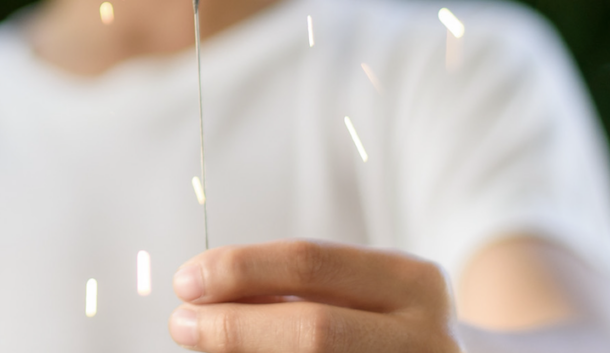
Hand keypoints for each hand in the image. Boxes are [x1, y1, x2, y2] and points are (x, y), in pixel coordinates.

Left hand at [167, 240, 458, 351]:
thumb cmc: (390, 331)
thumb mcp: (367, 295)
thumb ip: (302, 291)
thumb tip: (208, 295)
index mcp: (415, 283)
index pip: (311, 264)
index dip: (241, 269)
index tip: (187, 280)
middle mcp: (427, 337)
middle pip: (313, 329)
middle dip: (235, 327)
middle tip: (181, 323)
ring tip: (207, 345)